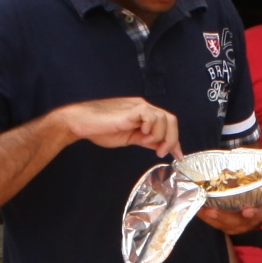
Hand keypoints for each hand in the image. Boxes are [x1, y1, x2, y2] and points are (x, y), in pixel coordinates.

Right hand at [55, 97, 180, 156]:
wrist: (83, 123)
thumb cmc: (100, 129)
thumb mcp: (129, 138)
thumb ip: (145, 139)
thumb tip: (160, 146)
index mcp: (143, 114)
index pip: (167, 125)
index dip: (175, 141)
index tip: (178, 156)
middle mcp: (144, 108)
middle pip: (171, 120)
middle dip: (172, 139)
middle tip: (160, 153)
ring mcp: (139, 106)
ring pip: (165, 119)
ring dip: (159, 135)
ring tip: (145, 141)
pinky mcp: (134, 109)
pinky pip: (153, 117)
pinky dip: (151, 128)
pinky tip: (140, 133)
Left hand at [197, 164, 261, 234]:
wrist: (249, 191)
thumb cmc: (259, 186)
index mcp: (260, 210)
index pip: (259, 213)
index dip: (254, 213)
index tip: (247, 211)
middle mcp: (247, 220)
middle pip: (236, 221)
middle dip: (225, 217)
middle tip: (213, 210)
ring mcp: (234, 223)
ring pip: (222, 223)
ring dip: (212, 218)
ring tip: (203, 209)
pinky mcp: (222, 223)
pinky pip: (213, 222)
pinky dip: (205, 216)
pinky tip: (198, 208)